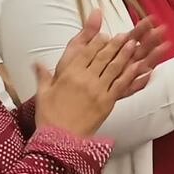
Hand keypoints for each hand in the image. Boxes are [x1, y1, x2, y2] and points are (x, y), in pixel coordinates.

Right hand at [34, 10, 158, 137]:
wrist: (59, 139)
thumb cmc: (49, 117)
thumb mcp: (43, 94)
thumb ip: (43, 75)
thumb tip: (36, 62)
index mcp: (68, 74)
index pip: (86, 52)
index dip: (96, 41)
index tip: (104, 34)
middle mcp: (84, 79)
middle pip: (102, 56)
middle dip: (114, 44)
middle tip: (124, 34)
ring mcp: (97, 90)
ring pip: (114, 67)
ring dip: (125, 54)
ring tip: (133, 43)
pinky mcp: (107, 102)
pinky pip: (121, 84)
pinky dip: (130, 74)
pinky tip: (138, 65)